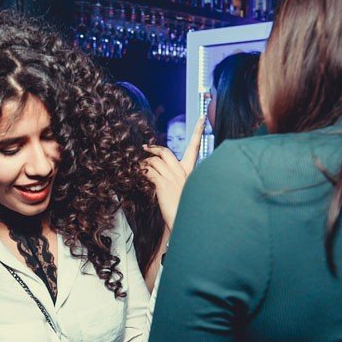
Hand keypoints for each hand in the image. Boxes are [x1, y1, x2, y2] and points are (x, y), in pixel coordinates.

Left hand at [143, 115, 204, 229]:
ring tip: (139, 167)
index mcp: (190, 172)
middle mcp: (183, 172)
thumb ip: (175, 178)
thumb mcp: (183, 190)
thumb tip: (162, 171)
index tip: (202, 117)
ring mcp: (173, 178)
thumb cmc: (183, 210)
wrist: (186, 225)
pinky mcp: (163, 185)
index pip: (195, 147)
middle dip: (153, 148)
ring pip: (155, 161)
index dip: (198, 130)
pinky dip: (142, 171)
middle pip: (166, 152)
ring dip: (144, 163)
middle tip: (145, 148)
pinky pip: (149, 171)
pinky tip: (139, 174)